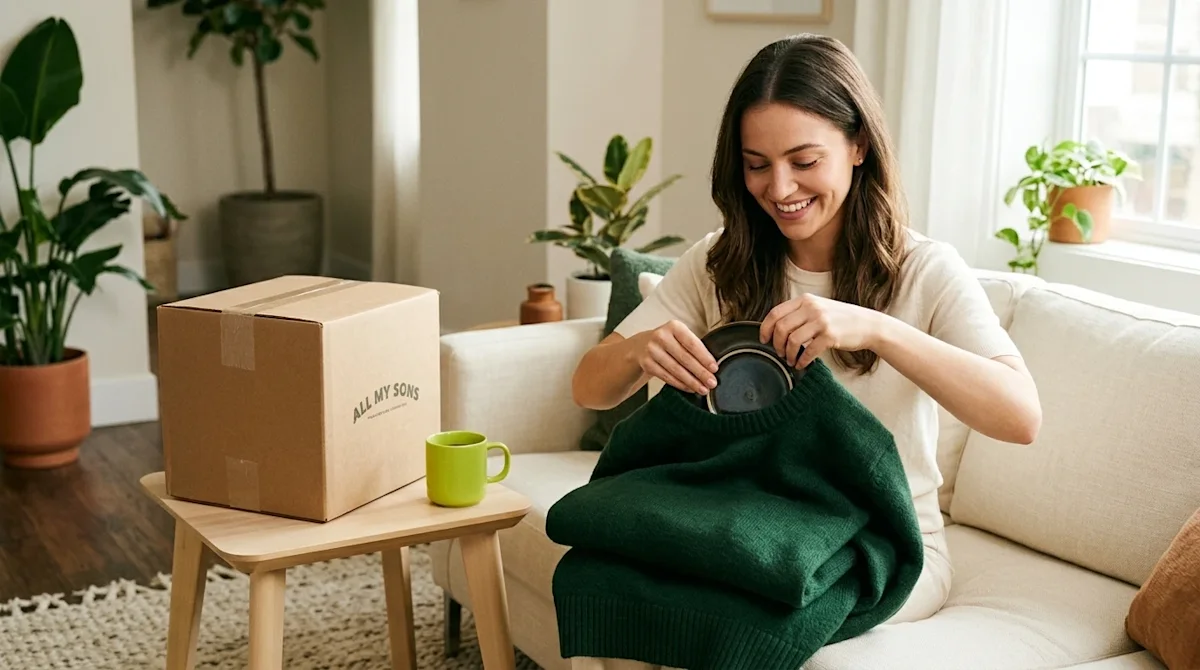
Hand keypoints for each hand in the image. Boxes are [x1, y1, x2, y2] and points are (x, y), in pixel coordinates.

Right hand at [633, 320, 719, 394]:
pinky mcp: (647, 364)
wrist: (641, 345)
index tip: (714, 368)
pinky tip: (690, 388)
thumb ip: (694, 346)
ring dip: (692, 381)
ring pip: (676, 369)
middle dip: (700, 372)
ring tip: (703, 389)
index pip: (692, 343)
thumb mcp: (679, 336)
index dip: (704, 357)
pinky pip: (667, 377)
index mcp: (674, 326)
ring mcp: (652, 350)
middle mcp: (661, 336)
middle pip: (685, 358)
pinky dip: (680, 384)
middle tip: (712, 382)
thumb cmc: (668, 341)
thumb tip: (711, 366)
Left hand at [759, 294, 882, 367]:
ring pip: (792, 340)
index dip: (765, 328)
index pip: (775, 313)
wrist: (868, 324)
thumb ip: (799, 313)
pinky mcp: (830, 336)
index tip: (764, 339)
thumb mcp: (819, 307)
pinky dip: (801, 361)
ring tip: (790, 359)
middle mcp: (812, 308)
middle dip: (776, 344)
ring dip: (788, 354)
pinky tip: (801, 364)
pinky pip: (808, 352)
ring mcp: (822, 321)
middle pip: (781, 328)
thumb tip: (776, 327)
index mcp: (806, 300)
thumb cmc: (841, 318)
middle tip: (779, 352)